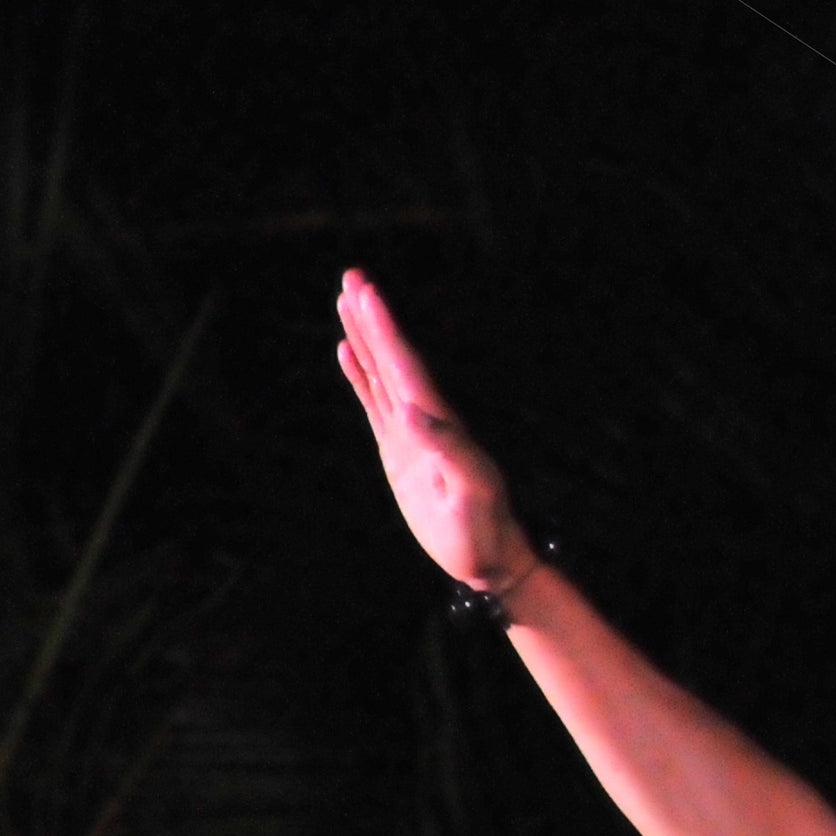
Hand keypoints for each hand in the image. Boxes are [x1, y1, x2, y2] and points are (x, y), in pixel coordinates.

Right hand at [333, 270, 533, 595]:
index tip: (368, 293)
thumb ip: (450, 452)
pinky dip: (361, 375)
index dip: (387, 331)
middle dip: (373, 318)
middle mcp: (427, 420)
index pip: (408, 367)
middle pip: (394, 359)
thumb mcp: (473, 494)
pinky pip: (375, 403)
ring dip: (365, 337)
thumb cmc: (484, 531)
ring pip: (382, 373)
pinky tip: (348, 352)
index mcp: (441, 424)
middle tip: (352, 276)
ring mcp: (412, 433)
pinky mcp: (401, 451)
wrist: (488, 559)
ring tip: (346, 299)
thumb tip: (411, 412)